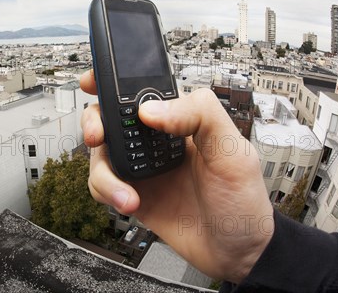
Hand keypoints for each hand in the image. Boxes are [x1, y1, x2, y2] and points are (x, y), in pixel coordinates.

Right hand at [80, 70, 273, 282]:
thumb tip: (151, 108)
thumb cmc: (243, 202)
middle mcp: (156, 141)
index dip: (113, 82)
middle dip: (93, 122)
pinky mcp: (132, 193)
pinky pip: (101, 185)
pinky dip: (107, 192)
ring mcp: (142, 168)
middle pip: (109, 117)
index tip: (94, 82)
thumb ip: (200, 115)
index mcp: (180, 121)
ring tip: (127, 193)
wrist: (237, 255)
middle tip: (97, 136)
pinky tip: (130, 203)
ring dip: (105, 173)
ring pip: (100, 154)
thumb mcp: (233, 152)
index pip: (143, 91)